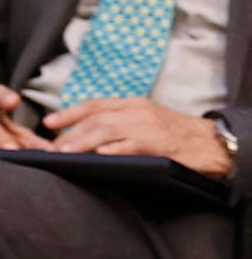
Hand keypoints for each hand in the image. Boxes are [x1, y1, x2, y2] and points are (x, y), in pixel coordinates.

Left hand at [45, 96, 235, 177]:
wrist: (210, 141)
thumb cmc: (175, 132)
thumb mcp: (146, 119)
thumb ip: (120, 122)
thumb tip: (88, 132)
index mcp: (133, 104)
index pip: (94, 104)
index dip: (69, 112)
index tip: (48, 122)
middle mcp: (137, 111)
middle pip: (97, 119)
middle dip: (72, 132)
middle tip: (54, 146)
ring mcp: (148, 126)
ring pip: (108, 131)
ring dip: (84, 142)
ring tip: (67, 152)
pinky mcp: (159, 143)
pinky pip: (132, 145)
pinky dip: (115, 149)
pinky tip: (100, 155)